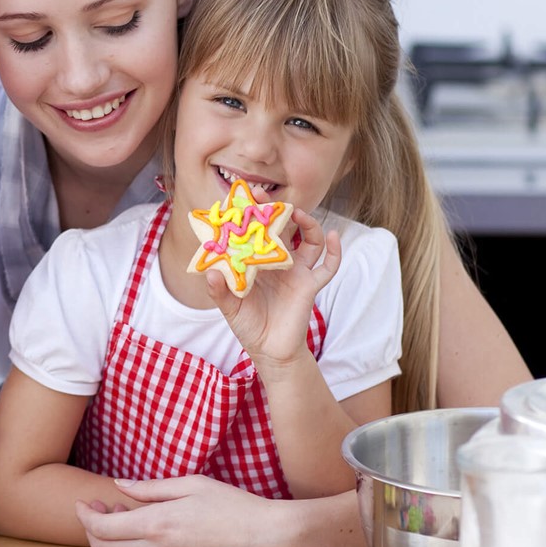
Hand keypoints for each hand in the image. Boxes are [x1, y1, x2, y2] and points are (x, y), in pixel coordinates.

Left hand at [76, 475, 367, 546]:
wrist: (269, 542)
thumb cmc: (235, 507)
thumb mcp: (192, 485)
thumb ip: (151, 488)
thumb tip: (120, 486)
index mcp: (155, 526)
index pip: (101, 529)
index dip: (86, 515)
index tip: (85, 501)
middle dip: (91, 529)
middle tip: (98, 507)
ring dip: (110, 540)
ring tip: (119, 515)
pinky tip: (142, 530)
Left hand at [209, 207, 340, 372]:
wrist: (270, 350)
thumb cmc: (248, 326)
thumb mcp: (229, 308)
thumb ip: (219, 291)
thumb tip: (210, 272)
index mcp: (258, 262)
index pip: (257, 231)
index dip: (252, 214)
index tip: (243, 197)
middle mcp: (279, 262)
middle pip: (284, 229)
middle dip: (277, 210)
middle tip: (264, 196)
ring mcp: (297, 271)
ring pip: (310, 241)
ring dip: (308, 224)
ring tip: (299, 213)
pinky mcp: (310, 285)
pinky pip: (328, 266)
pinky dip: (335, 251)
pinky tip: (335, 236)